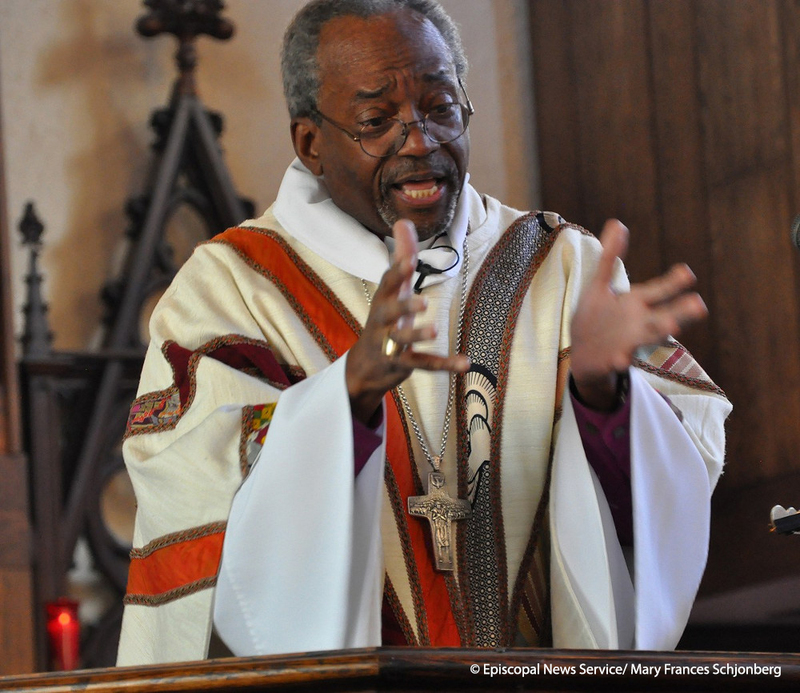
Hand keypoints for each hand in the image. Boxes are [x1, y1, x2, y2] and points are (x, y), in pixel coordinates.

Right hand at [346, 219, 469, 423]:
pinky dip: (444, 364)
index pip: (387, 284)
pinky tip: (465, 362)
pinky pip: (423, 364)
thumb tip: (403, 221)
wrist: (364, 365)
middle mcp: (383, 321)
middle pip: (390, 312)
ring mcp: (390, 345)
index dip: (397, 271)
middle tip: (423, 302)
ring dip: (418, 334)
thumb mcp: (392, 289)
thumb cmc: (384, 318)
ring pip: (402, 341)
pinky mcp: (402, 364)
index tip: (408, 258)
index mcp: (383, 300)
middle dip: (404, 307)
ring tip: (435, 329)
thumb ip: (400, 257)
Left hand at [570, 219, 707, 409]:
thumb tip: (617, 223)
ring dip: (660, 333)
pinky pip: (618, 362)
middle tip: (700, 304)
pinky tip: (621, 360)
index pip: (659, 291)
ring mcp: (628, 343)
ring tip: (674, 327)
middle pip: (664, 315)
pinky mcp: (612, 360)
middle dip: (681, 310)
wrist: (585, 356)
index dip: (672, 283)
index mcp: (636, 303)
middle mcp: (639, 323)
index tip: (687, 272)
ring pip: (648, 337)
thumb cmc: (597, 318)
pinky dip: (620, 361)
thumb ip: (610, 258)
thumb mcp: (599, 285)